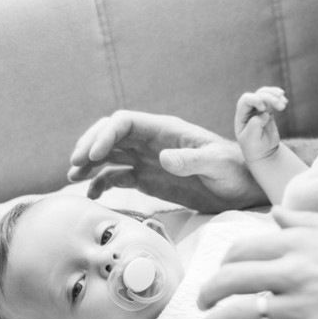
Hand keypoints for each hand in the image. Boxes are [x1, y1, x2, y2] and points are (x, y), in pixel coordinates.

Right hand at [67, 110, 266, 211]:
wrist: (244, 187)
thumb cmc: (235, 171)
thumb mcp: (217, 165)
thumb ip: (191, 160)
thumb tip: (163, 158)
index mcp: (165, 130)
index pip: (125, 122)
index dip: (105, 134)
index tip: (93, 154)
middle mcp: (152, 141)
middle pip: (110, 135)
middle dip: (89, 147)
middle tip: (74, 166)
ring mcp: (147, 160)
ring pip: (109, 155)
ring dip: (89, 164)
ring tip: (73, 179)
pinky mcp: (148, 179)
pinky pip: (117, 176)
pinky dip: (101, 184)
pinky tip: (93, 196)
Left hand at [199, 207, 317, 318]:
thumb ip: (304, 221)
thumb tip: (274, 214)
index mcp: (300, 242)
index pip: (242, 250)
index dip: (223, 264)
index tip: (219, 275)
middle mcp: (296, 270)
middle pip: (231, 279)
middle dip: (208, 293)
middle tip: (202, 304)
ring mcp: (303, 305)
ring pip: (240, 314)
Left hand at [234, 86, 287, 163]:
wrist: (264, 153)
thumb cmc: (254, 147)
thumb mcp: (251, 139)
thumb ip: (255, 125)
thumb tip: (264, 113)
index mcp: (241, 116)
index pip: (245, 100)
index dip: (255, 99)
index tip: (263, 108)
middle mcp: (249, 110)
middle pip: (257, 95)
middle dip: (269, 98)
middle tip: (282, 107)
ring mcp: (258, 110)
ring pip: (265, 94)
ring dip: (275, 95)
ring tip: (284, 103)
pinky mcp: (268, 111)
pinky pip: (272, 99)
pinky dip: (278, 98)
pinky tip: (284, 101)